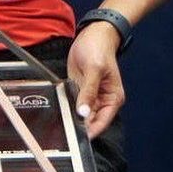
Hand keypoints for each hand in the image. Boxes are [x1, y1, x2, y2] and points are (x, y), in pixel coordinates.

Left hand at [67, 22, 125, 139]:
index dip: (90, 131)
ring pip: (80, 113)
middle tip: (65, 129)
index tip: (77, 138)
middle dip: (79, 124)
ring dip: (72, 116)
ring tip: (61, 119)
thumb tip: (84, 112)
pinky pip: (73, 102)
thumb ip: (89, 92)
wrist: (93, 34)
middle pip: (90, 120)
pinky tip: (60, 108)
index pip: (102, 122)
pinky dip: (67, 105)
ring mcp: (90, 95)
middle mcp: (102, 100)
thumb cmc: (100, 48)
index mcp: (112, 98)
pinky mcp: (80, 89)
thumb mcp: (95, 69)